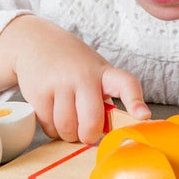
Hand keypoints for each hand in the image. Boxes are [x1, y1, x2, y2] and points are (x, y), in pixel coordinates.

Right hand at [0, 15, 148, 143]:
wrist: (36, 42)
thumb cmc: (72, 63)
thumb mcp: (94, 71)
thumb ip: (103, 96)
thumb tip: (104, 132)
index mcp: (104, 72)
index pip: (126, 84)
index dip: (135, 101)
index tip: (143, 115)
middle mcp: (83, 76)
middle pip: (91, 121)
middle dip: (89, 135)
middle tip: (87, 134)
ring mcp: (60, 83)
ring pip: (68, 128)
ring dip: (68, 134)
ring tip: (69, 121)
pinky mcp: (39, 92)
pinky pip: (50, 126)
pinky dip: (52, 129)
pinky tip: (53, 115)